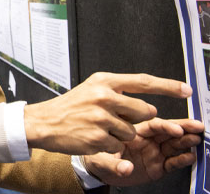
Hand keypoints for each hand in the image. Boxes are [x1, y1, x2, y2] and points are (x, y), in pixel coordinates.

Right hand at [24, 72, 191, 154]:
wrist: (44, 122)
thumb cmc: (70, 107)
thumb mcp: (92, 89)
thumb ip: (119, 92)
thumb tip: (149, 105)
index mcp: (104, 81)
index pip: (143, 81)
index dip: (168, 86)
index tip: (186, 89)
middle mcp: (103, 97)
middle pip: (144, 111)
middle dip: (135, 119)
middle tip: (114, 118)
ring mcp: (100, 118)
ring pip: (132, 131)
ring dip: (120, 134)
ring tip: (99, 127)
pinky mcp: (97, 137)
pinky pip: (118, 145)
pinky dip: (109, 145)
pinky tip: (93, 137)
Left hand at [83, 118, 202, 185]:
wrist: (96, 168)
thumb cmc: (95, 154)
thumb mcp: (98, 157)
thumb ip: (113, 164)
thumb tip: (126, 169)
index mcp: (132, 130)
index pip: (152, 123)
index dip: (166, 125)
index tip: (176, 127)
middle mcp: (145, 139)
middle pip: (166, 131)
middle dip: (182, 129)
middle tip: (195, 128)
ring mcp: (152, 151)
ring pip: (172, 145)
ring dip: (185, 142)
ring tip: (196, 141)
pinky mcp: (157, 165)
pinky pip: (172, 162)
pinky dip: (181, 160)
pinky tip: (190, 157)